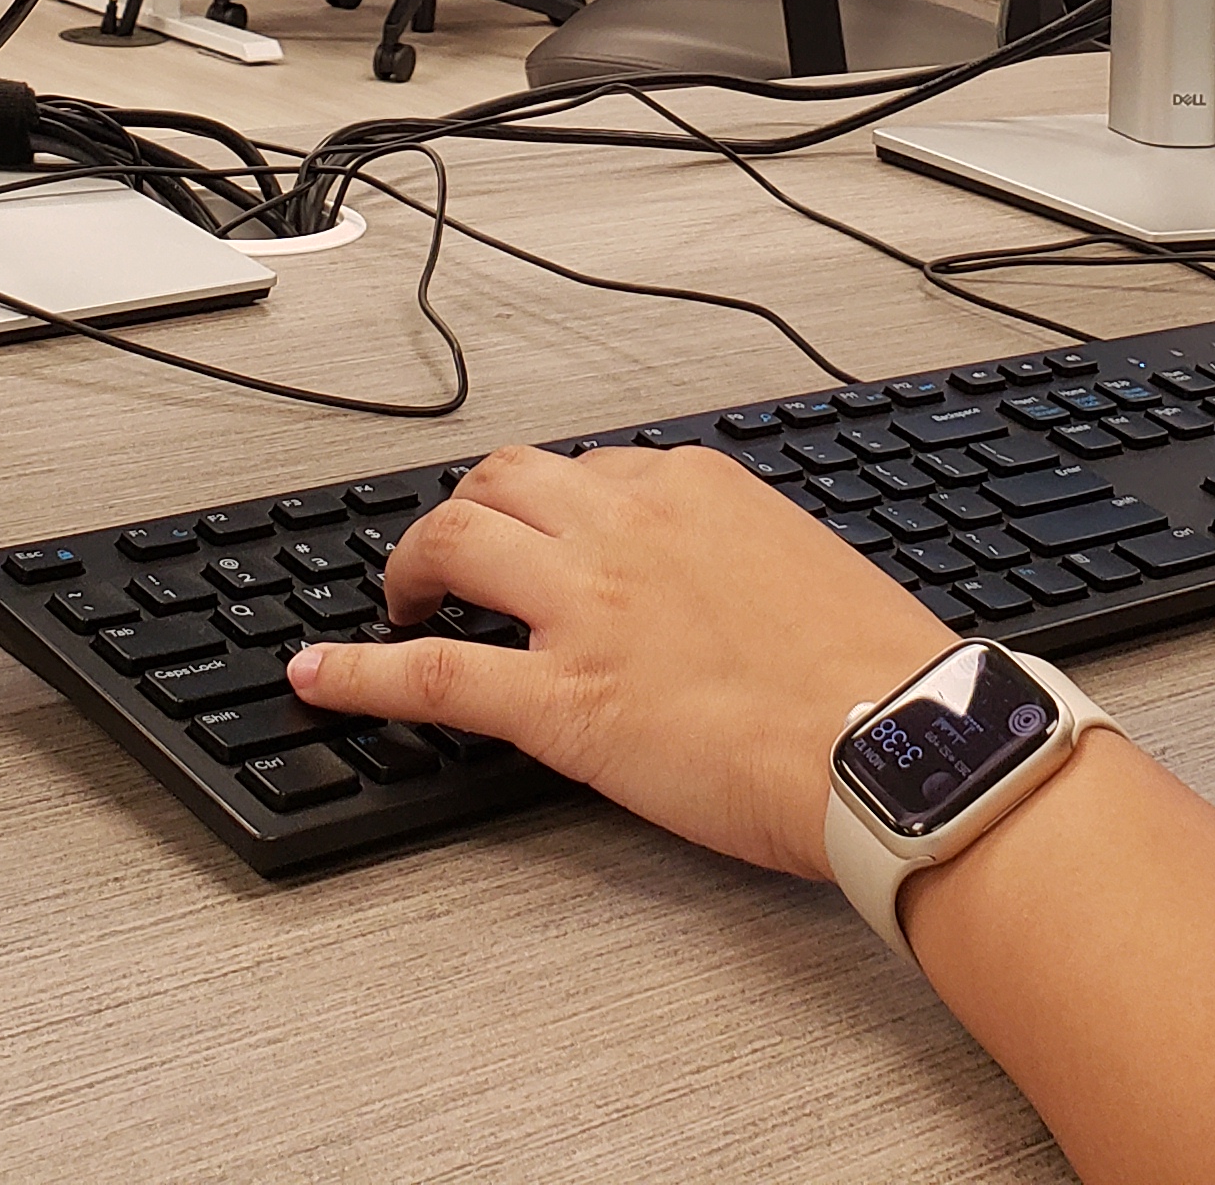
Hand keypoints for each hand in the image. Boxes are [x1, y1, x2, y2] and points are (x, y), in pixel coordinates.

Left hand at [286, 442, 953, 876]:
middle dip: (467, 507)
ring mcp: (584, 610)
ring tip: (399, 592)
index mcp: (694, 487)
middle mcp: (626, 526)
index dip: (555, 507)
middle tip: (454, 551)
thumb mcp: (807, 567)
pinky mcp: (559, 702)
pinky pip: (428, 675)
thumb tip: (708, 577)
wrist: (898, 745)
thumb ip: (738, 552)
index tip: (547, 533)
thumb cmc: (876, 675)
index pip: (593, 470)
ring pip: (454, 542)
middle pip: (504, 481)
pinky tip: (316, 676)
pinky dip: (356, 673)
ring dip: (412, 561)